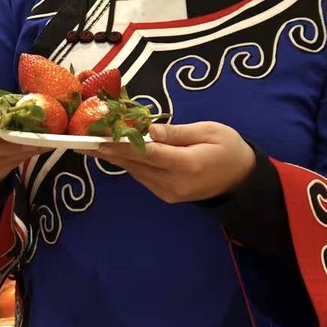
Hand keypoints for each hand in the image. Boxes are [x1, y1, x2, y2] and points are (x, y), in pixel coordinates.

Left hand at [96, 121, 255, 202]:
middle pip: (135, 164)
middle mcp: (174, 183)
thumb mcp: (209, 131)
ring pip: (135, 172)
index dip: (120, 145)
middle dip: (109, 150)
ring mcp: (169, 192)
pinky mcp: (166, 196)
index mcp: (187, 164)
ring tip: (92, 142)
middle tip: (84, 139)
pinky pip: (143, 177)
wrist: (242, 181)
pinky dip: (130, 163)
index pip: (147, 153)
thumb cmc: (229, 148)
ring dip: (116, 157)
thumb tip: (149, 129)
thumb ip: (177, 132)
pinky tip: (115, 151)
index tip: (98, 138)